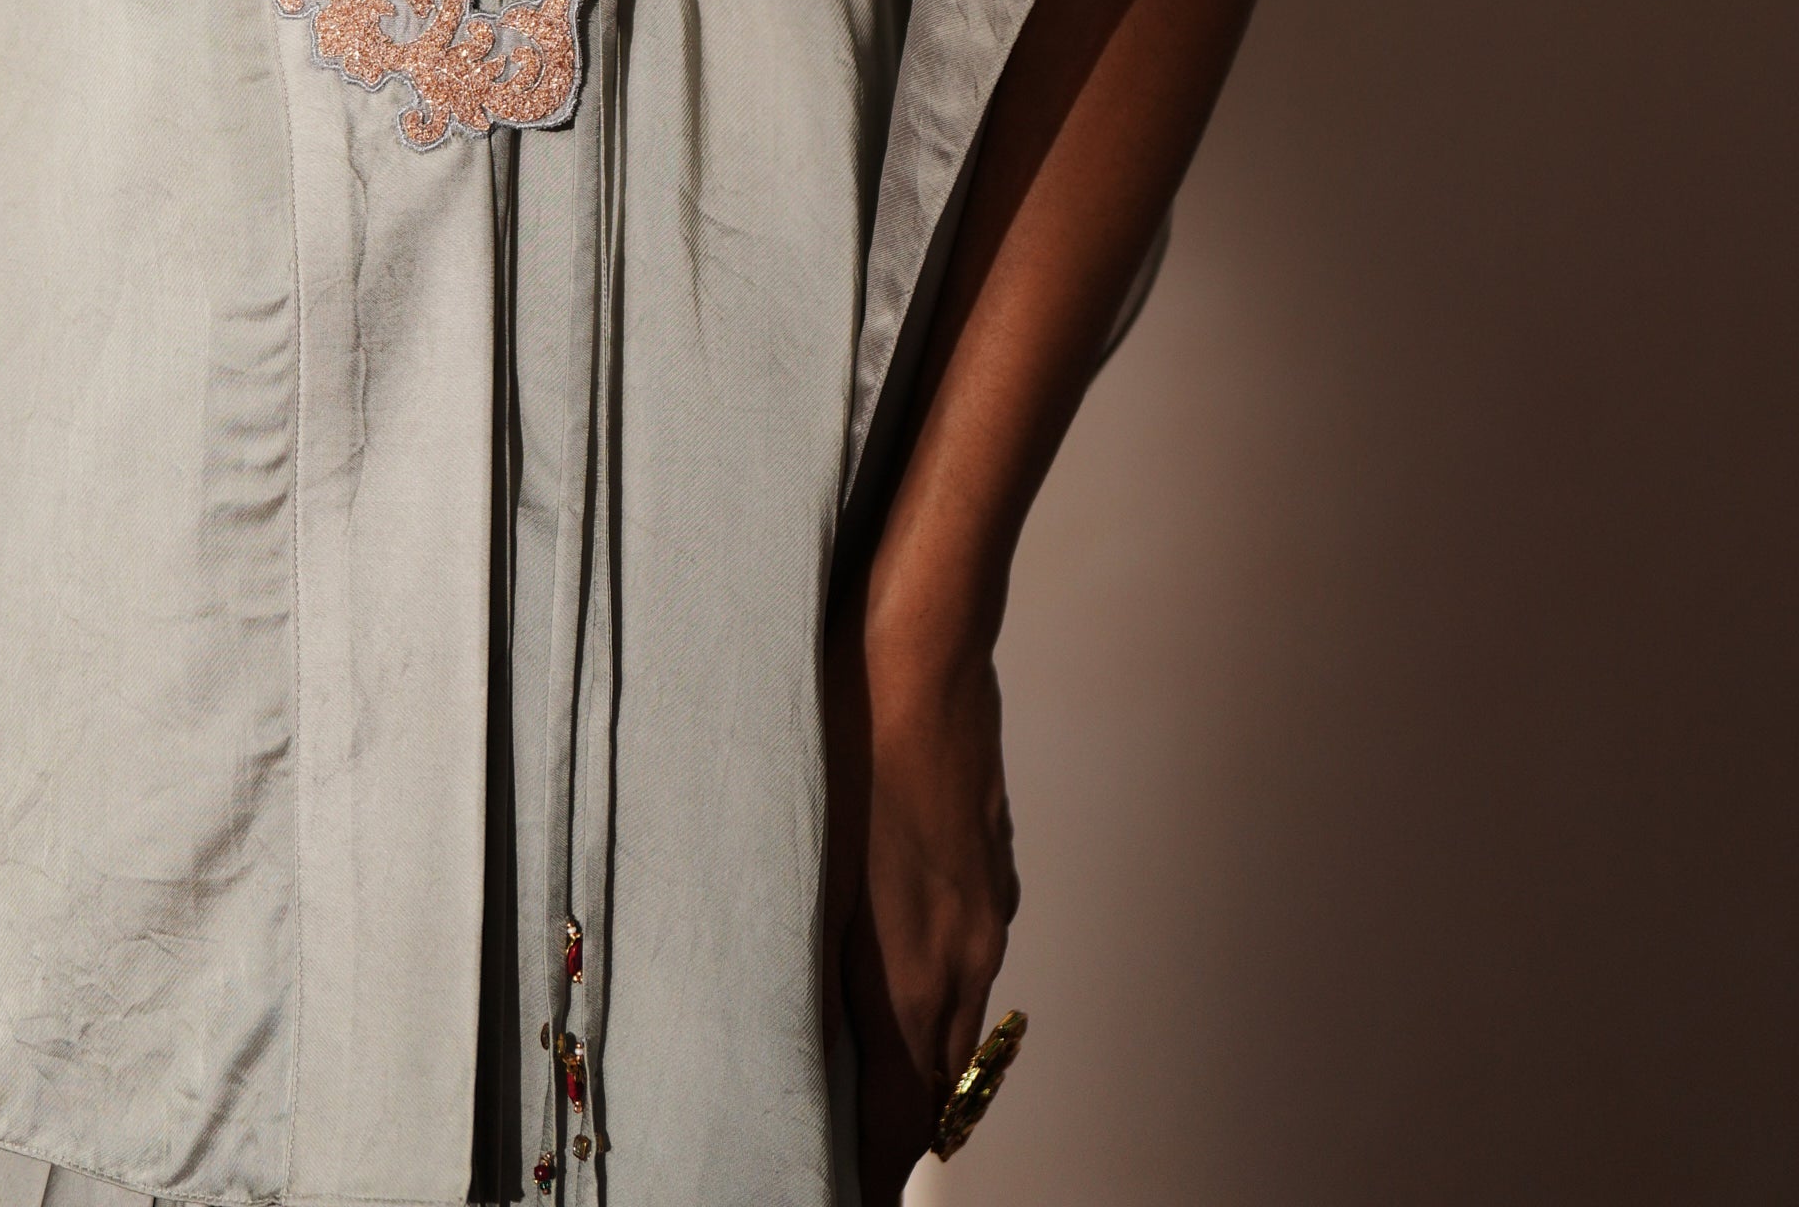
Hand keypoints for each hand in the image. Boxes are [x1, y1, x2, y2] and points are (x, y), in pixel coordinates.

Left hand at [823, 606, 1019, 1203]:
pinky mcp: (993, 865)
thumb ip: (818, 965)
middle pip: (938, 1081)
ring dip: (917, 1055)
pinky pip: (968, 956)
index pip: (903, 1117)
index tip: (847, 1193)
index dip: (873, 1169)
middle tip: (848, 1148)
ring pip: (958, 1018)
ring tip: (868, 1068)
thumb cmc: (842, 738)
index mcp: (912, 972)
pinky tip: (897, 954)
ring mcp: (988, 910)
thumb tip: (816, 1038)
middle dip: (898, 1125)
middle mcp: (964, 958)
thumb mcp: (806, 859)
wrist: (922, 645)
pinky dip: (935, 986)